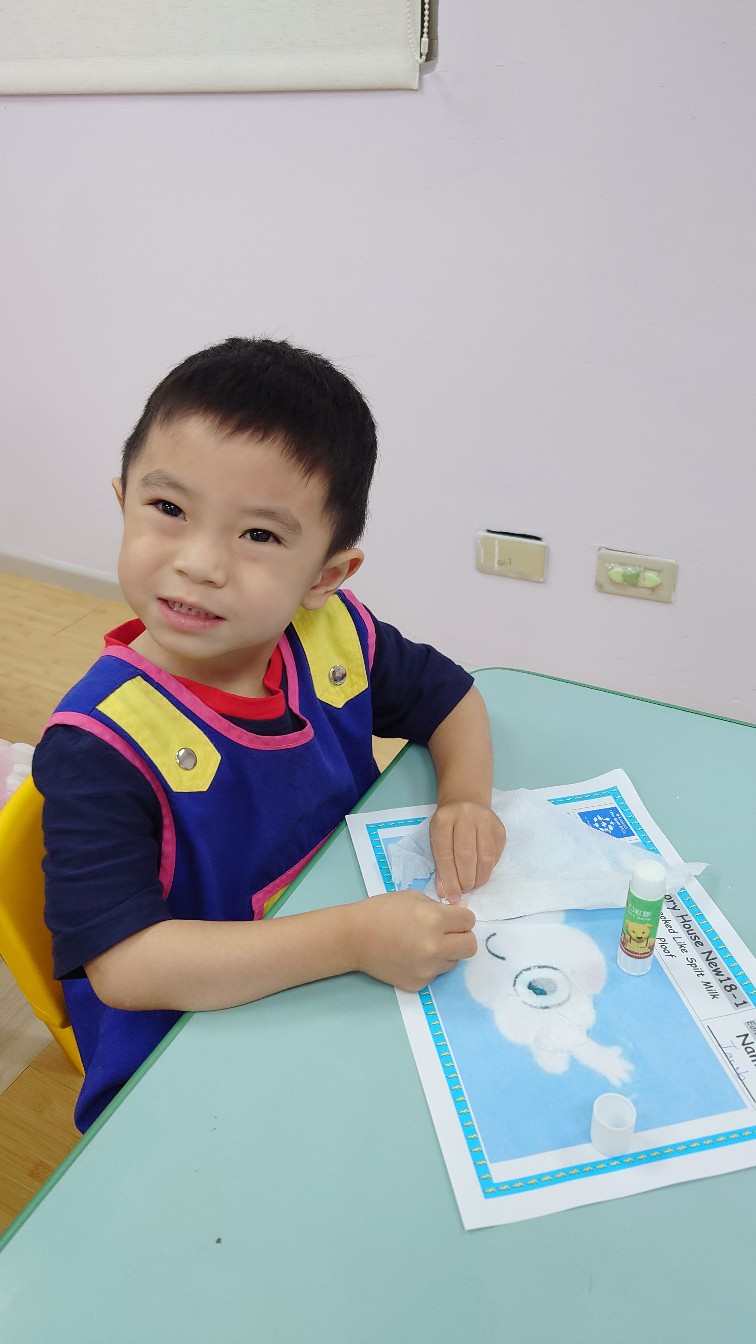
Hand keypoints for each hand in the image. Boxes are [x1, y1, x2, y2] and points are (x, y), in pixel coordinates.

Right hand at [350, 889, 476, 992]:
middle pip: (470, 946)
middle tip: (448, 933)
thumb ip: (441, 906)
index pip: (469, 921)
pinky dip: (429, 965)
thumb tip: (463, 910)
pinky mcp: (419, 984)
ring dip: (445, 952)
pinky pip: (435, 974)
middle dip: (463, 937)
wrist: (353, 938)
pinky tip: (411, 956)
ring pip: (453, 961)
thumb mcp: (413, 898)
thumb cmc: (381, 911)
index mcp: (435, 920)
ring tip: (422, 944)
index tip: (452, 917)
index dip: (461, 916)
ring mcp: (427, 969)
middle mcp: (435, 947)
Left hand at [429, 800, 505, 902]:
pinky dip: (488, 869)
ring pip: (485, 856)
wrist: (466, 801)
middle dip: (465, 879)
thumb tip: (445, 894)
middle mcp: (466, 817)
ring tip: (473, 885)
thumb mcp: (436, 839)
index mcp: (444, 820)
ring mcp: (486, 821)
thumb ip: (440, 866)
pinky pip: (496, 855)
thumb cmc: (448, 825)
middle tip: (464, 891)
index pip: (445, 854)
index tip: (451, 896)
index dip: (448, 878)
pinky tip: (481, 873)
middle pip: (466, 855)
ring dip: (479, 877)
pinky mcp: (500, 828)